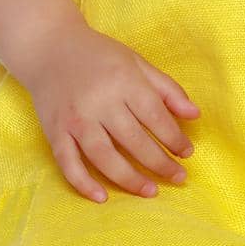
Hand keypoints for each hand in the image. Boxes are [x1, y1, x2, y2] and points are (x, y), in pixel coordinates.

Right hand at [23, 23, 200, 202]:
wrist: (48, 47)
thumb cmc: (99, 56)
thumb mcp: (137, 63)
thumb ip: (167, 89)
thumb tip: (195, 115)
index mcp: (124, 81)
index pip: (156, 117)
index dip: (175, 138)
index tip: (187, 153)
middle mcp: (100, 102)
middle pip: (134, 141)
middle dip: (160, 163)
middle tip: (178, 177)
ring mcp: (75, 119)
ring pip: (104, 157)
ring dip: (130, 179)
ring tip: (151, 191)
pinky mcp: (55, 132)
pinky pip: (69, 164)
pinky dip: (84, 183)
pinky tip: (102, 197)